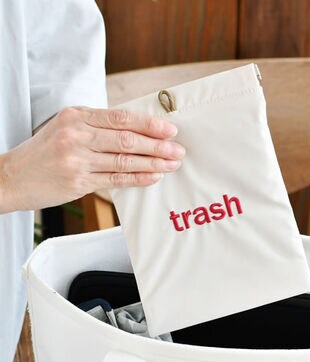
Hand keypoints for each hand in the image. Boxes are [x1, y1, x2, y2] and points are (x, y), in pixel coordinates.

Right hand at [0, 106, 184, 212]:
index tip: (170, 130)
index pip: (120, 118)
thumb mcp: (66, 127)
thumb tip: (137, 130)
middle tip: (178, 150)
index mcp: (76, 116)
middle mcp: (76, 136)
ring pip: (124, 160)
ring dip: (153, 163)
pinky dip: (138, 178)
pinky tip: (154, 177)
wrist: (13, 176)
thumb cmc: (44, 151)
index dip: (149, 124)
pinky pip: (116, 179)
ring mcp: (77, 160)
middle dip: (157, 146)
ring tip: (172, 164)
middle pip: (127, 139)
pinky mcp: (79, 183)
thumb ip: (98, 127)